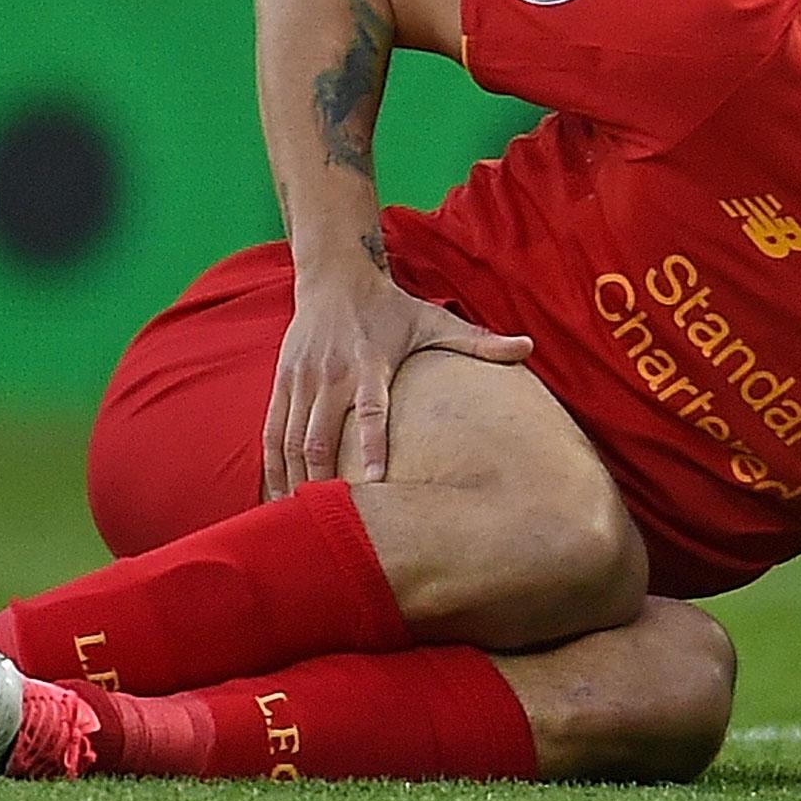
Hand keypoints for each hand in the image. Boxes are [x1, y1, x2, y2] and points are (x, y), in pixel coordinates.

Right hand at [262, 266, 531, 497]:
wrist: (334, 275)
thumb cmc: (391, 306)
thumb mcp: (434, 320)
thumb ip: (478, 341)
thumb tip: (529, 347)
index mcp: (370, 363)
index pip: (369, 410)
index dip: (370, 445)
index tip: (374, 482)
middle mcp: (331, 374)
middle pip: (320, 436)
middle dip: (322, 480)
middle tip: (330, 524)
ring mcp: (302, 380)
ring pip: (290, 439)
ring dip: (293, 481)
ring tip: (297, 523)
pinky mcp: (283, 382)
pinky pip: (272, 431)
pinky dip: (272, 466)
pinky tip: (275, 498)